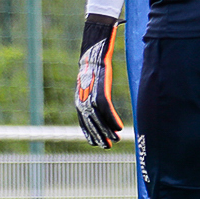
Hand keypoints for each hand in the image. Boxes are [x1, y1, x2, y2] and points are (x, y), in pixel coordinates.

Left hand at [75, 14, 122, 148]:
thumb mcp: (90, 84)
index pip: (83, 122)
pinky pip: (107, 109)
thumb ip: (92, 96)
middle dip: (99, 136)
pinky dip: (113, 119)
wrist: (93, 52)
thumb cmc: (93, 67)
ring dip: (107, 131)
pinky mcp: (101, 90)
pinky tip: (119, 127)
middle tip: (107, 146)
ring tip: (115, 140)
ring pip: (99, 119)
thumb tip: (97, 106)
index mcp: (79, 99)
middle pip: (91, 123)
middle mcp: (83, 99)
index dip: (90, 134)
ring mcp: (91, 95)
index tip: (96, 144)